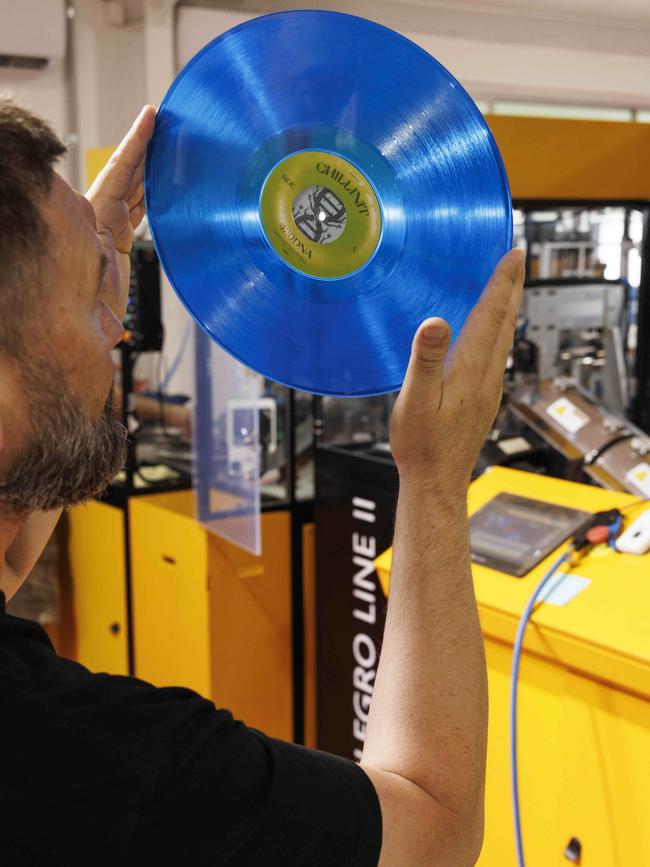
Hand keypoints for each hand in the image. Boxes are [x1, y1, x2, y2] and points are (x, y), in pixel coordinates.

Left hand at [86, 105, 155, 319]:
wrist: (78, 327)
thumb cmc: (77, 289)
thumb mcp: (85, 245)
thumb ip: (98, 218)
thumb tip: (111, 195)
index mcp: (94, 210)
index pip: (119, 167)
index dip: (136, 142)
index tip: (151, 116)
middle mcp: (102, 215)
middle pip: (129, 174)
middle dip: (147, 149)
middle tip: (169, 126)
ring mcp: (112, 230)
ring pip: (137, 192)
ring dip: (153, 171)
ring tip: (171, 149)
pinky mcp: (122, 247)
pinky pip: (141, 214)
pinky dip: (153, 198)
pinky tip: (165, 189)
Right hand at [389, 249, 524, 498]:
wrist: (435, 480)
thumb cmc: (421, 444)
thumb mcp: (414, 400)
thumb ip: (425, 359)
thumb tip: (435, 322)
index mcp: (471, 370)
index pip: (492, 316)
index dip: (502, 282)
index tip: (514, 253)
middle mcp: (486, 376)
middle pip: (505, 322)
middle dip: (512, 287)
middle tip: (517, 258)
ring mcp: (487, 388)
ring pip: (503, 338)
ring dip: (507, 308)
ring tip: (507, 286)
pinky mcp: (482, 398)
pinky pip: (495, 353)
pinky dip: (497, 330)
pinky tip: (488, 332)